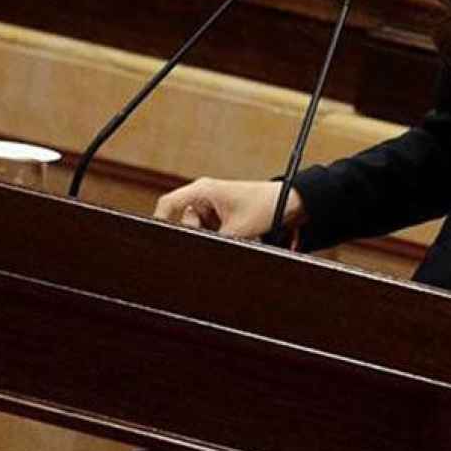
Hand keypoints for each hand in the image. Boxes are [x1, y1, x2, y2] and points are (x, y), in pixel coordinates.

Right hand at [153, 178, 302, 238]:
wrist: (290, 202)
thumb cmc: (266, 206)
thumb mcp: (238, 230)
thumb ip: (215, 244)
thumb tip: (199, 260)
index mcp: (203, 190)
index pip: (168, 204)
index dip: (160, 222)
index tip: (161, 240)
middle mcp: (204, 195)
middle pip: (185, 222)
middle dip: (199, 235)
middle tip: (220, 238)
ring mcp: (212, 205)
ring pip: (199, 228)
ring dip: (214, 236)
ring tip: (235, 235)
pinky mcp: (221, 214)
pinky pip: (211, 229)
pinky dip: (221, 235)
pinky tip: (237, 235)